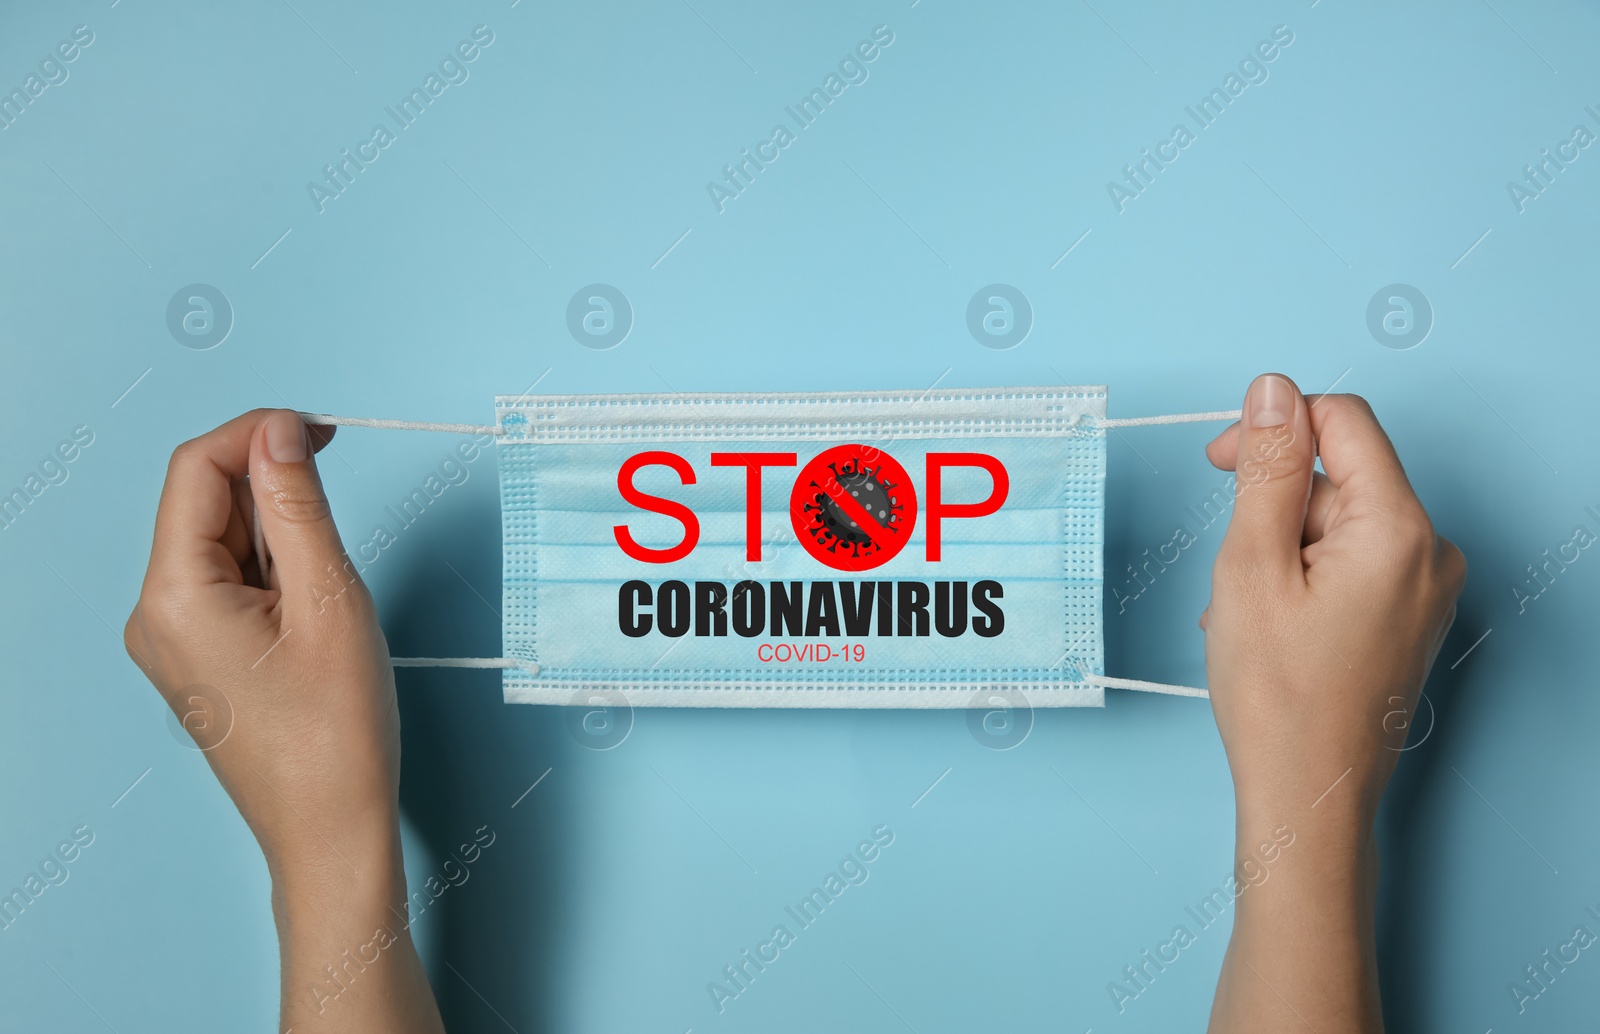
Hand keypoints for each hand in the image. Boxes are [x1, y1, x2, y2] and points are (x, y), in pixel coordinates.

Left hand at [124, 409, 396, 880]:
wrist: (331, 831)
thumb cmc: (336, 734)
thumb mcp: (330, 600)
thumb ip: (300, 505)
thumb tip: (279, 433)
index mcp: (173, 596)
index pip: (195, 469)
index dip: (256, 433)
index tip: (320, 430)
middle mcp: (155, 613)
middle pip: (204, 502)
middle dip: (270, 483)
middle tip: (339, 495)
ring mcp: (172, 638)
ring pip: (221, 540)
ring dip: (278, 530)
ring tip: (330, 582)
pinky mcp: (198, 655)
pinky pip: (229, 580)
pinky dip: (274, 566)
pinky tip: (313, 600)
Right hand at [1200, 374, 1464, 1032]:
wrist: (1309, 793)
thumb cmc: (1278, 695)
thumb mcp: (1250, 564)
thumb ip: (1265, 468)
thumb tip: (1273, 391)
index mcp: (1399, 529)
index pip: (1342, 421)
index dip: (1273, 426)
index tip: (1222, 462)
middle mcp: (1431, 551)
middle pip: (1340, 474)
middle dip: (1274, 502)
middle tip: (1233, 566)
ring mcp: (1427, 587)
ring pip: (1339, 519)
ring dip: (1281, 543)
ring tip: (1248, 606)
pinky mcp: (1412, 614)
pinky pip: (1353, 559)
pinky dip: (1303, 573)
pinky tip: (1270, 620)